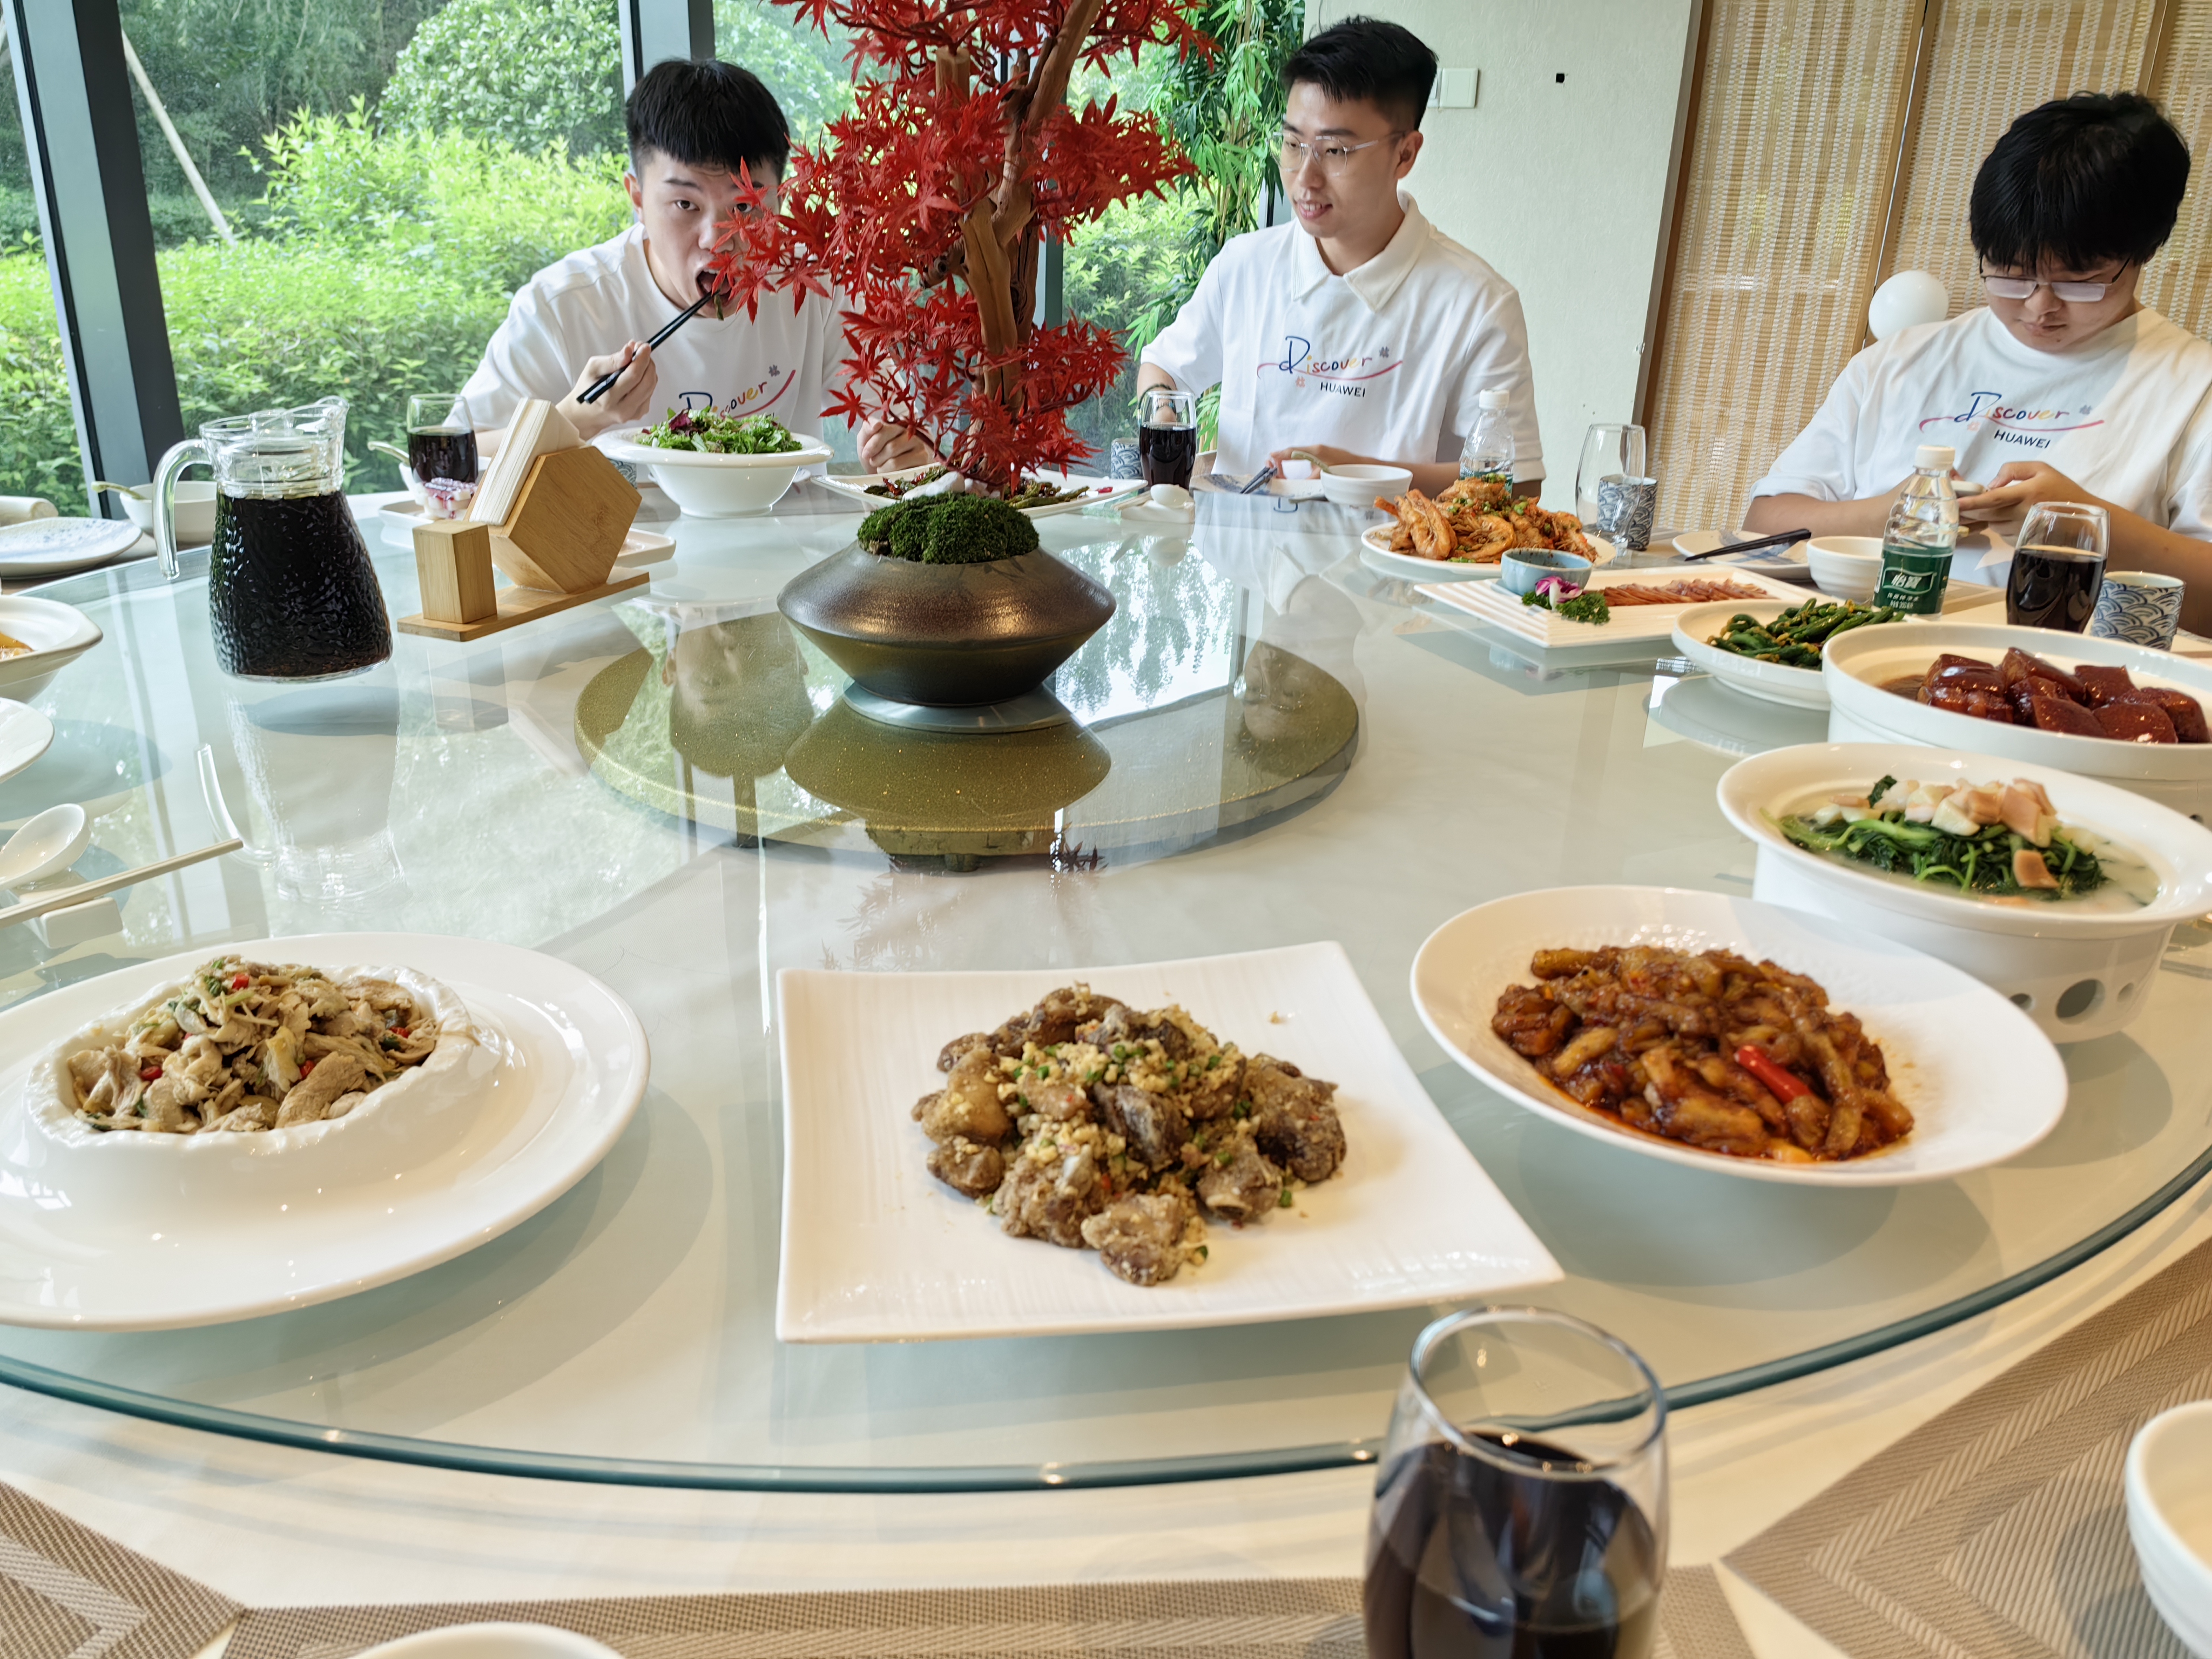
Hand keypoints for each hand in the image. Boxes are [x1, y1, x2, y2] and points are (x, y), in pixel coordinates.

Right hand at [564, 341, 656, 439]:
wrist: (586, 414)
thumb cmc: (588, 388)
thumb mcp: (593, 369)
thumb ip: (612, 360)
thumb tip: (629, 351)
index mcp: (608, 399)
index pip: (633, 376)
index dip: (642, 359)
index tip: (644, 346)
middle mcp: (623, 409)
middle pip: (646, 382)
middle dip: (648, 363)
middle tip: (643, 350)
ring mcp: (632, 414)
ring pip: (651, 387)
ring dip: (649, 370)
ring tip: (639, 359)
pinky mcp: (638, 414)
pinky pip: (649, 393)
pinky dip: (647, 380)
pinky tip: (638, 375)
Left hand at [859, 417, 934, 471]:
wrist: (885, 475)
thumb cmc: (876, 456)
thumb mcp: (865, 441)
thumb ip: (867, 429)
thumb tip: (876, 425)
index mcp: (897, 425)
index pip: (885, 430)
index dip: (873, 444)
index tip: (865, 454)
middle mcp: (911, 434)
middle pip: (892, 447)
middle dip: (877, 458)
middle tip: (873, 463)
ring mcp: (920, 448)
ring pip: (896, 461)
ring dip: (883, 468)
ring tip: (880, 469)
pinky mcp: (923, 464)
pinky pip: (903, 471)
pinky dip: (891, 475)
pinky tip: (890, 474)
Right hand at [1267, 443, 1362, 474]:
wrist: (1361, 465)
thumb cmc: (1345, 470)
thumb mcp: (1325, 477)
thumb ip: (1309, 480)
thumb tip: (1295, 488)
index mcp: (1315, 451)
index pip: (1291, 452)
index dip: (1278, 456)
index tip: (1270, 460)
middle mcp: (1315, 448)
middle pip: (1291, 451)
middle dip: (1279, 458)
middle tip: (1271, 467)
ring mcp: (1318, 450)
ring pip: (1296, 452)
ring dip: (1285, 459)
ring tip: (1278, 469)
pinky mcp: (1321, 454)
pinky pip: (1303, 455)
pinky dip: (1293, 459)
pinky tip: (1291, 467)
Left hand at [1957, 462, 2103, 526]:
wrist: (2082, 518)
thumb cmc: (2061, 490)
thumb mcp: (2042, 469)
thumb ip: (2014, 469)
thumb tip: (1991, 484)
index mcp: (2027, 493)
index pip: (1994, 499)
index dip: (1973, 502)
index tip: (1957, 503)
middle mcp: (2023, 514)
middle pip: (1987, 514)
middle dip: (1971, 510)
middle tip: (1963, 504)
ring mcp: (2022, 530)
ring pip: (1992, 524)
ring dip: (1990, 516)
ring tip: (2006, 508)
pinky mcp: (2022, 542)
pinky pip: (2001, 534)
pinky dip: (2001, 525)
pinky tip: (2014, 519)